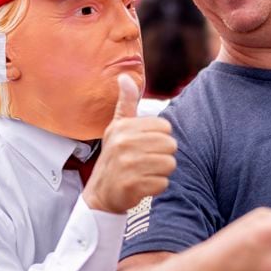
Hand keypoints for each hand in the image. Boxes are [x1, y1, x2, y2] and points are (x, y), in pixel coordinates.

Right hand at [83, 74, 176, 213]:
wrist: (100, 193)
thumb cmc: (114, 156)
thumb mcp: (117, 127)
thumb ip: (126, 103)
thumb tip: (124, 76)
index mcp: (124, 127)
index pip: (165, 127)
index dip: (160, 137)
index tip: (147, 144)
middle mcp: (124, 143)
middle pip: (170, 145)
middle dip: (163, 155)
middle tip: (148, 160)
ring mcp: (127, 165)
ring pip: (170, 164)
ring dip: (161, 171)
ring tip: (146, 172)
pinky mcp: (132, 185)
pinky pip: (163, 182)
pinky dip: (157, 186)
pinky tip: (143, 184)